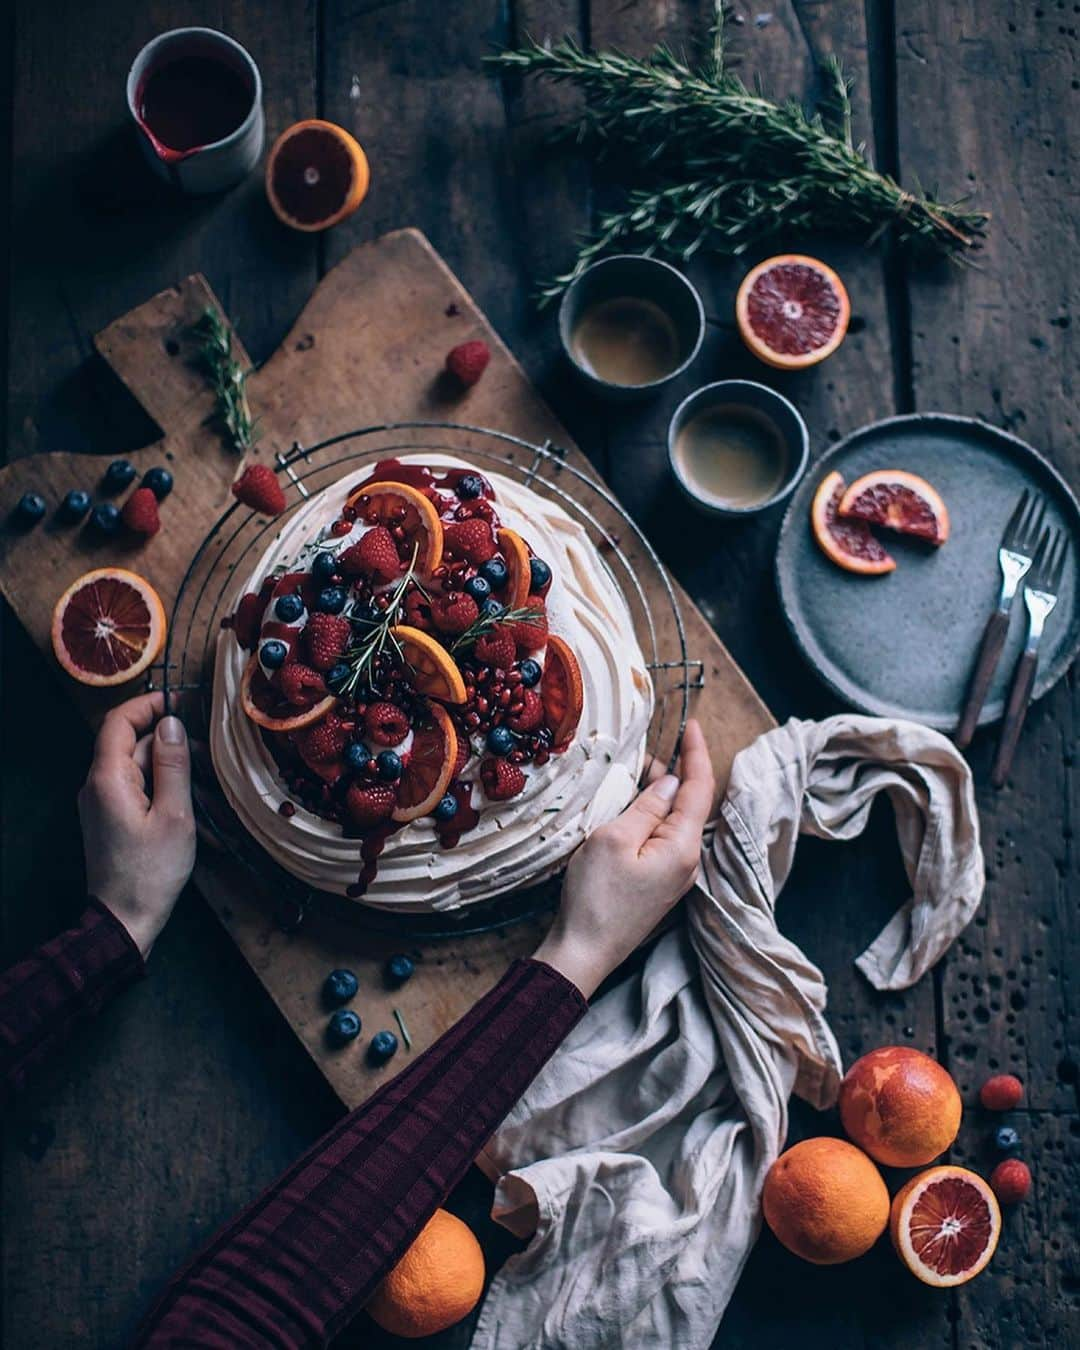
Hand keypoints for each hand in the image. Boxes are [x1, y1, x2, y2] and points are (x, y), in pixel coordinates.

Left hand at [78, 692, 194, 957]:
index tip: (182, 701)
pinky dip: (169, 795)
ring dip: (177, 776)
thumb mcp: (175, 815)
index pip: (118, 721)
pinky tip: (198, 817)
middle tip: (211, 761)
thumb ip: (172, 765)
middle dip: (174, 747)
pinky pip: (140, 792)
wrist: (125, 920)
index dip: (149, 704)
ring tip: (211, 799)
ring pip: (142, 770)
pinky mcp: (112, 819)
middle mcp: (98, 785)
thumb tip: (171, 722)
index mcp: (107, 778)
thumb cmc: (152, 870)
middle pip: (134, 745)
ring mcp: (102, 803)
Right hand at [533, 718, 714, 996]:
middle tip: (646, 750)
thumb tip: (670, 782)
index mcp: (683, 846)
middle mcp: (688, 862)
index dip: (696, 754)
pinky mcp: (658, 886)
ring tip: (635, 775)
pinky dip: (651, 818)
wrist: (583, 953)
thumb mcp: (614, 839)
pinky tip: (631, 811)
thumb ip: (646, 807)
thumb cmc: (595, 897)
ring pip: (675, 823)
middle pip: (690, 805)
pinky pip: (663, 840)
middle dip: (674, 773)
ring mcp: (674, 877)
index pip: (699, 788)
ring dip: (659, 796)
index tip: (692, 725)